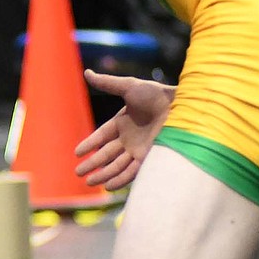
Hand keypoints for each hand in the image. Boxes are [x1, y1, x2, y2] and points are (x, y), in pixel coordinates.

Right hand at [74, 69, 173, 189]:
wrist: (181, 106)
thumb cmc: (156, 94)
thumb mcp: (129, 86)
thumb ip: (107, 83)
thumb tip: (86, 72)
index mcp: (122, 122)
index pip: (101, 136)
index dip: (89, 144)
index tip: (77, 153)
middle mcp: (129, 138)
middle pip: (106, 154)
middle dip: (92, 164)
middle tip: (78, 172)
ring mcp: (138, 149)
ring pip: (116, 165)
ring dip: (103, 174)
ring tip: (89, 182)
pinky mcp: (148, 158)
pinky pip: (131, 172)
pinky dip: (119, 179)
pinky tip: (108, 185)